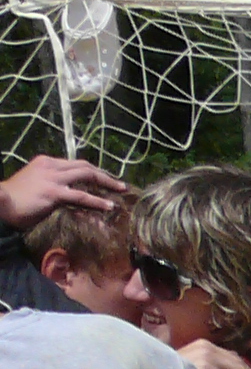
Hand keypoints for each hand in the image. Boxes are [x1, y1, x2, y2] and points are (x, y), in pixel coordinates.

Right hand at [1, 153, 125, 236]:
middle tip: (120, 184)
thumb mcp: (39, 186)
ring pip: (87, 175)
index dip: (94, 171)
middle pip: (85, 166)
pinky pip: (81, 196)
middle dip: (105, 175)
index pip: (76, 163)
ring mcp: (52, 178)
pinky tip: (109, 206)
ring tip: (121, 190)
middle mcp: (51, 166)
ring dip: (107, 183)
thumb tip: (73, 194)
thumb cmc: (18, 199)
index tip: (107, 179)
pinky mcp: (53, 193)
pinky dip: (97, 201)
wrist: (1, 204)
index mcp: (47, 162)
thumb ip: (56, 186)